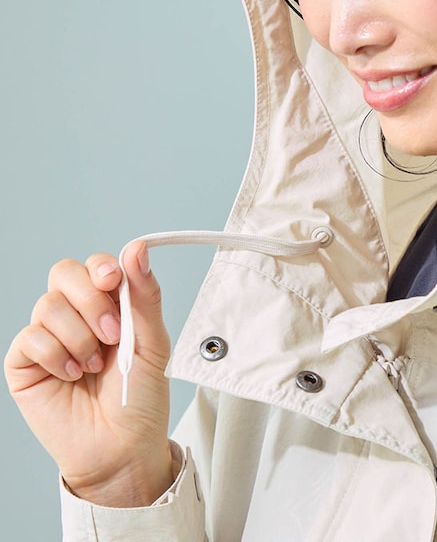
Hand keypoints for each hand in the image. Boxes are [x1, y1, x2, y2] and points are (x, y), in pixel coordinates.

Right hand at [4, 243, 173, 506]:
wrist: (122, 446)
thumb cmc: (140, 396)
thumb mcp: (153, 341)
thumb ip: (144, 295)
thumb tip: (137, 248)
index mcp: (110, 304)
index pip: (96, 264)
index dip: (102, 268)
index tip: (114, 280)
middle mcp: (76, 314)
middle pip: (64, 272)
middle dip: (90, 299)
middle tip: (112, 334)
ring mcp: (49, 336)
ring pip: (49, 305)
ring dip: (79, 336)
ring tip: (95, 365)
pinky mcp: (25, 362)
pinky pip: (30, 337)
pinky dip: (57, 356)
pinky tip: (72, 376)